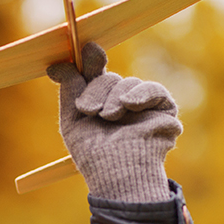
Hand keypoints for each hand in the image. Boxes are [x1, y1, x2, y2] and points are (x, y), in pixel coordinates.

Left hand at [47, 43, 181, 201]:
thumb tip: (59, 65)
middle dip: (96, 91)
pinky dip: (140, 94)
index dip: (89, 61)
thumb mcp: (71, 121)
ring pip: (127, 82)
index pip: (94, 74)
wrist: (118, 174)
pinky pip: (153, 88)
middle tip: (91, 112)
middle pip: (108, 77)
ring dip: (115, 98)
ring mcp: (143, 106)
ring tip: (110, 118)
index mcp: (99, 104)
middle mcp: (121, 102)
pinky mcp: (164, 110)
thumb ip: (68, 90)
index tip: (83, 49)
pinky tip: (130, 106)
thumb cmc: (93, 156)